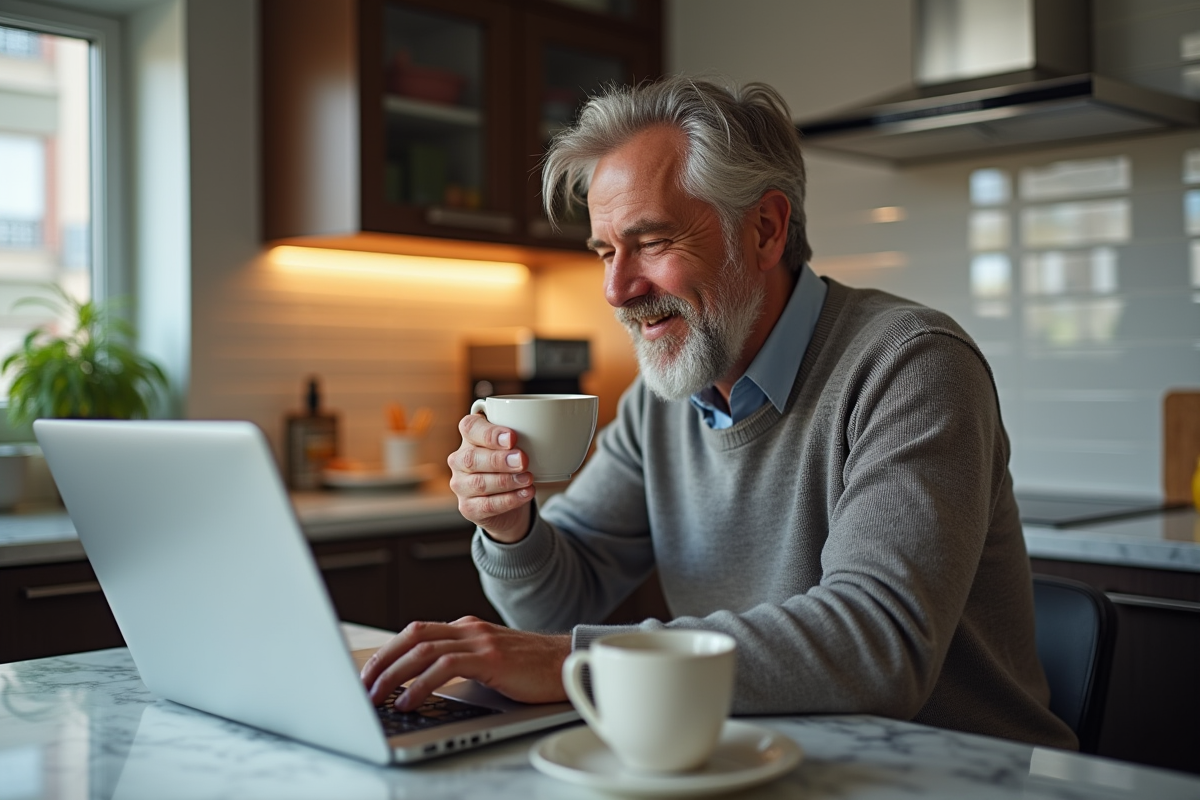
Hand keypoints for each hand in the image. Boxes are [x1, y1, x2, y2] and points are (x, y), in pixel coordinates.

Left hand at [359, 616, 570, 710]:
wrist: (570, 663)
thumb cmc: (532, 670)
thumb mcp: (490, 662)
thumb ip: (461, 665)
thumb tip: (422, 686)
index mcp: (466, 629)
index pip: (415, 632)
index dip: (386, 651)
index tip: (367, 674)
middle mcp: (469, 629)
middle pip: (411, 636)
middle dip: (381, 661)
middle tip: (361, 687)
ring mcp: (480, 641)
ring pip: (422, 649)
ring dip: (393, 675)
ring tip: (376, 698)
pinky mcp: (491, 657)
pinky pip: (446, 666)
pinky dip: (421, 684)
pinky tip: (409, 700)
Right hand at [447, 412, 534, 541]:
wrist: (510, 502)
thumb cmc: (512, 465)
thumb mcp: (517, 446)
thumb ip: (522, 436)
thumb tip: (545, 432)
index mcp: (470, 437)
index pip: (470, 427)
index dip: (489, 433)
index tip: (512, 437)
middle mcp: (460, 460)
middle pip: (472, 458)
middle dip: (499, 459)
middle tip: (523, 460)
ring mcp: (461, 485)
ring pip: (479, 483)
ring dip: (507, 480)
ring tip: (528, 478)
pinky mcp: (468, 507)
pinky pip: (487, 505)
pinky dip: (510, 499)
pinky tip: (526, 493)